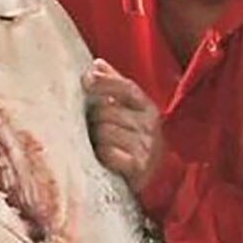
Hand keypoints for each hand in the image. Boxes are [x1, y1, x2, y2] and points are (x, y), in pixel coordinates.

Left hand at [82, 59, 162, 192]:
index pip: (127, 88)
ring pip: (105, 132)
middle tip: (94, 128)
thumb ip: (114, 86)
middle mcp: (149, 125)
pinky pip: (109, 153)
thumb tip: (96, 64)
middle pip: (107, 111)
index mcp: (147, 107)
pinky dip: (103, 154)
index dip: (106, 82)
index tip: (86, 79)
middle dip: (94, 119)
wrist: (155, 178)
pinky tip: (104, 157)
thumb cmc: (134, 140)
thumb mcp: (129, 110)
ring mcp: (145, 146)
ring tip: (99, 144)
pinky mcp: (138, 167)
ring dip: (97, 139)